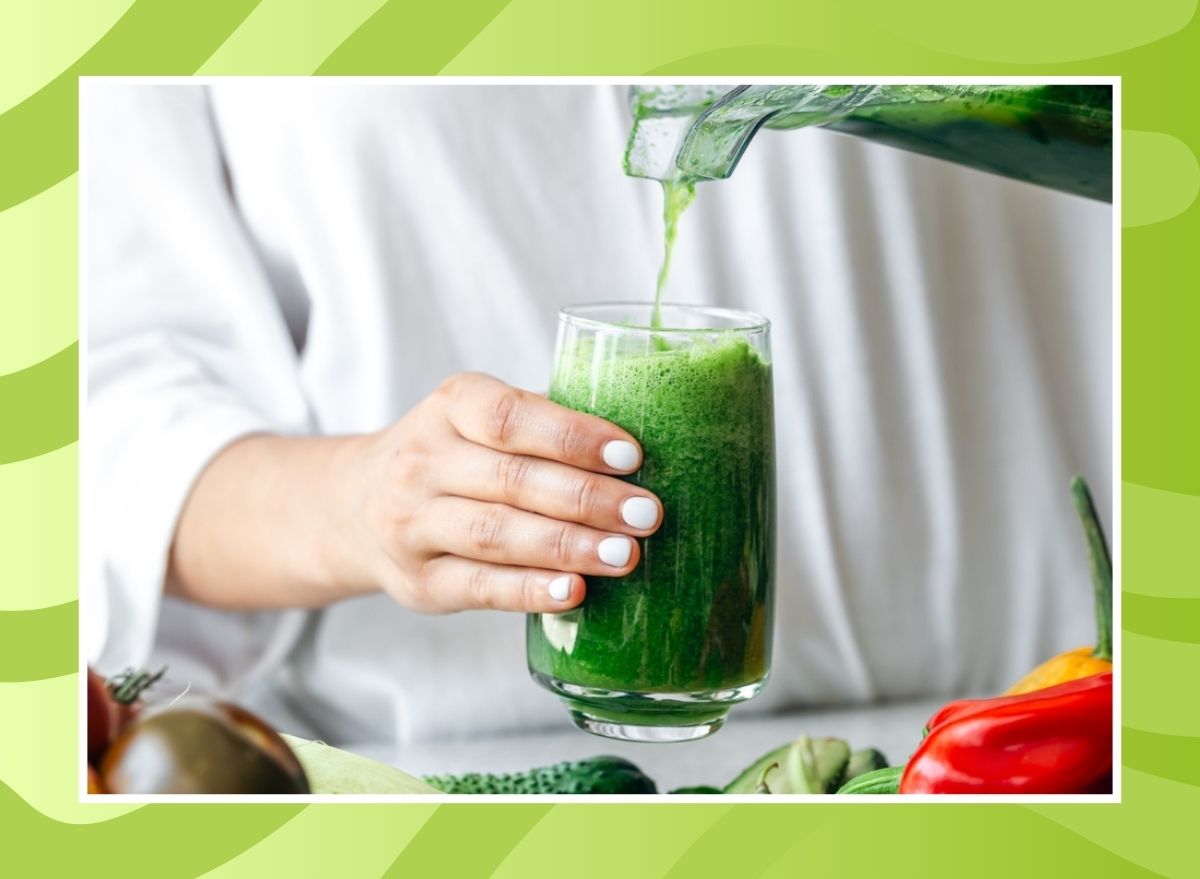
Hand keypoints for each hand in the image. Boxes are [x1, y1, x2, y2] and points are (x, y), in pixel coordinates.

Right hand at [337, 372, 662, 613]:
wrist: (357, 506)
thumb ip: (548, 427)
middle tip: (648, 514)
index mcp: (452, 406)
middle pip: (511, 479)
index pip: (511, 417)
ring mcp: (412, 524)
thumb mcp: (484, 421)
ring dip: (567, 546)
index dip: (573, 436)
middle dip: (588, 498)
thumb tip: (646, 449)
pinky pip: (479, 587)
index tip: (631, 455)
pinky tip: (574, 592)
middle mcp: (422, 461)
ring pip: (496, 534)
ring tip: (624, 555)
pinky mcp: (417, 582)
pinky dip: (529, 591)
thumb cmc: (456, 456)